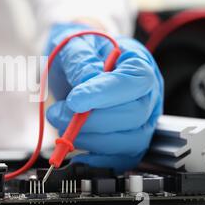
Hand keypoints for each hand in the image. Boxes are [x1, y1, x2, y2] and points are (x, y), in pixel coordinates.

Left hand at [45, 23, 163, 172]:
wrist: (74, 62)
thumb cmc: (79, 50)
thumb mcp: (74, 44)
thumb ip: (80, 59)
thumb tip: (86, 82)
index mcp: (138, 63)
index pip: (133, 82)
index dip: (104, 94)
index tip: (75, 100)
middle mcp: (146, 93)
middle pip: (134, 115)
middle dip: (91, 120)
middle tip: (58, 114)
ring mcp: (141, 119)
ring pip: (129, 141)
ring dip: (90, 139)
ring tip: (62, 127)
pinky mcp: (128, 139)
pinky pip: (122, 158)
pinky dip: (98, 161)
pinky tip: (75, 153)